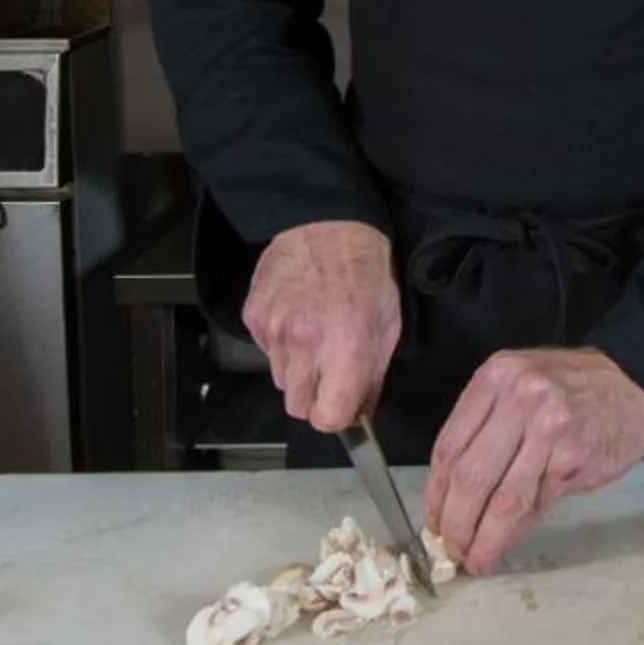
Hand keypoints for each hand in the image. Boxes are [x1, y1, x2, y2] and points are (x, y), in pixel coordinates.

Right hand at [241, 220, 399, 432]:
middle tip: (329, 368)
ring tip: (315, 334)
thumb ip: (373, 378)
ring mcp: (275, 330)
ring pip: (280, 380)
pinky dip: (280, 343)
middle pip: (297, 407)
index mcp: (345, 347)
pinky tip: (297, 317)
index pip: (325, 418)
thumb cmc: (365, 273)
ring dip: (297, 369)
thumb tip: (359, 415)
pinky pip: (265, 351)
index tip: (341, 407)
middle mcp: (305, 343)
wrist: (327, 226)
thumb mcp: (388, 327)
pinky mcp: (254, 317)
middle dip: (315, 396)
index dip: (335, 417)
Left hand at [424, 348, 643, 573]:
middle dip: (455, 523)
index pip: (449, 446)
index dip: (435, 493)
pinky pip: (538, 503)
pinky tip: (510, 538)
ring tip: (476, 558)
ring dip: (485, 538)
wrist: (638, 381)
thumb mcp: (523, 387)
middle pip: (470, 476)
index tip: (434, 520)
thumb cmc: (577, 387)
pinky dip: (520, 527)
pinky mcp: (574, 457)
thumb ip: (489, 431)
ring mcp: (549, 427)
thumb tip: (457, 498)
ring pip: (503, 499)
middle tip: (452, 548)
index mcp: (496, 376)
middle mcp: (519, 397)